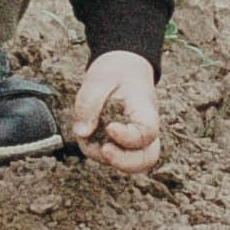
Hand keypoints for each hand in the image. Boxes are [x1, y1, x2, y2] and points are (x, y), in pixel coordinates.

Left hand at [71, 50, 161, 174]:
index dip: (128, 138)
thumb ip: (89, 103)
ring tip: (89, 137)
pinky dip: (99, 152)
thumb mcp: (98, 79)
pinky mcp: (122, 144)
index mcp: (145, 110)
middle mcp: (146, 129)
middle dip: (124, 162)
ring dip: (108, 158)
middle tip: (104, 150)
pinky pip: (116, 158)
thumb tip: (82, 133)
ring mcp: (136, 140)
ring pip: (132, 163)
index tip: (109, 127)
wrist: (123, 66)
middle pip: (147, 159)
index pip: (147, 134)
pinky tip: (88, 134)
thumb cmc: (114, 72)